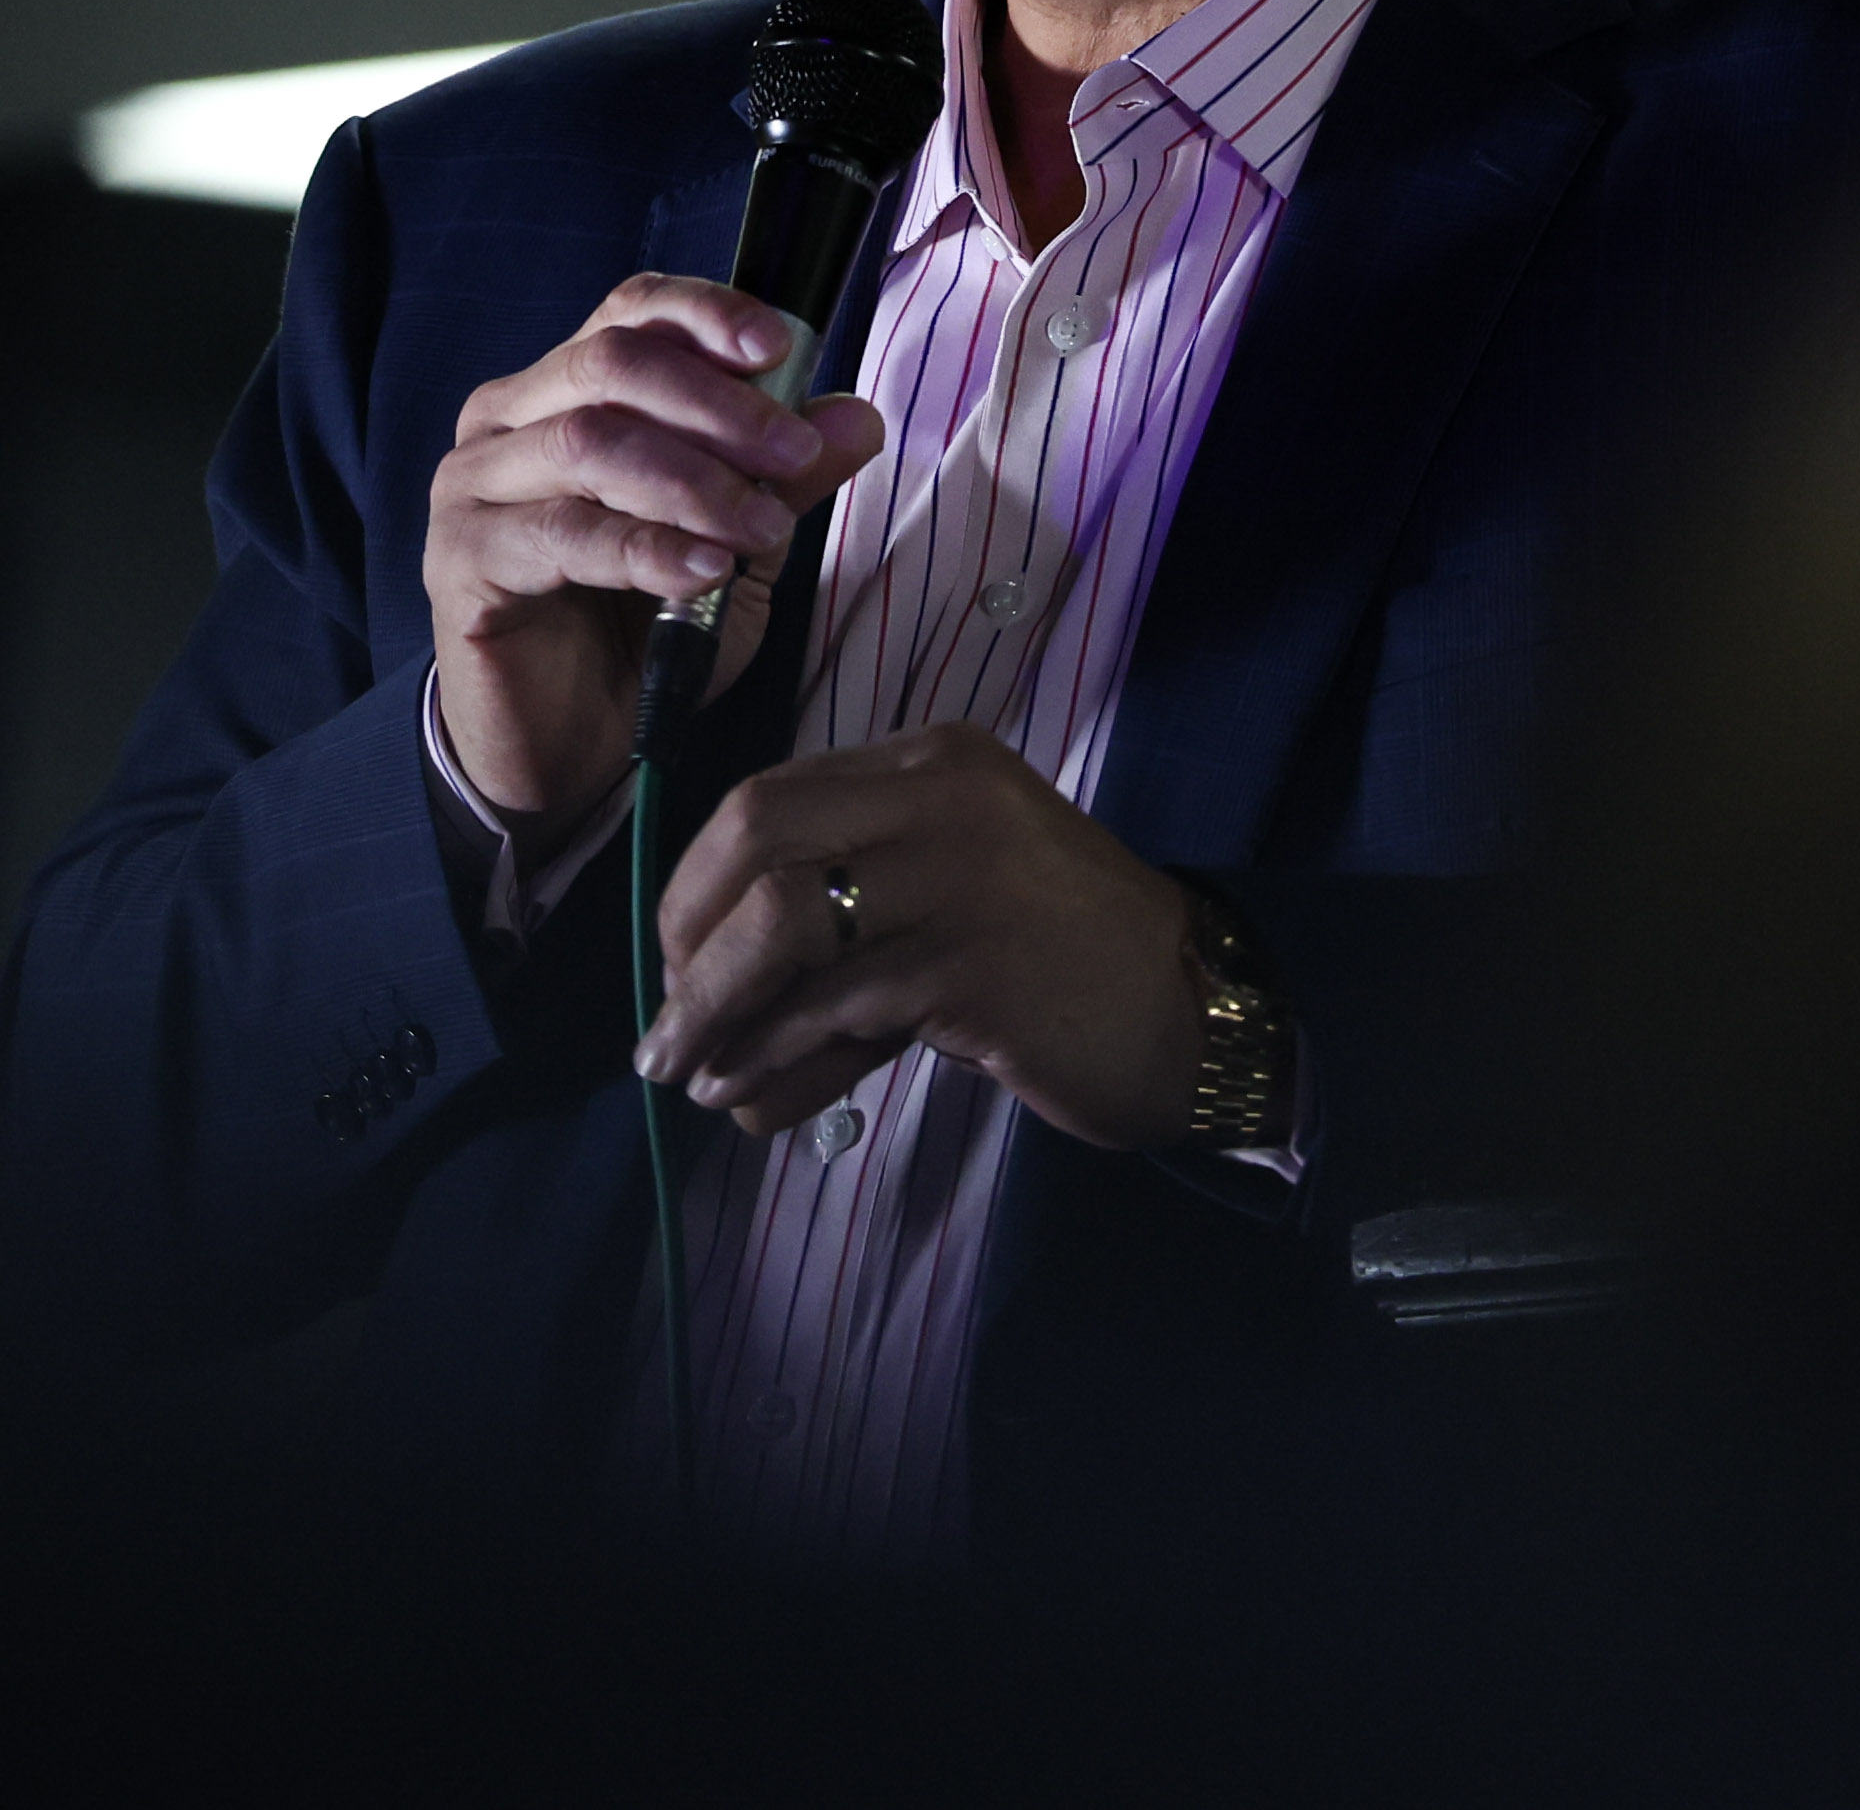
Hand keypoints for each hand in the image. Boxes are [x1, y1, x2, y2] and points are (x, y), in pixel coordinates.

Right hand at [423, 276, 885, 829]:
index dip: (704, 315)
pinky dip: (645, 548)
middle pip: (609, 363)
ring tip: (760, 532)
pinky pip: (561, 536)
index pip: (629, 312)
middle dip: (717, 405)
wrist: (564, 747)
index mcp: (563, 391)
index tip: (779, 348)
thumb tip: (855, 418)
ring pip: (586, 441)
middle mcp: (504, 421)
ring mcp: (471, 486)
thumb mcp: (730, 548)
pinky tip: (703, 573)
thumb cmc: (637, 631)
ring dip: (691, 481)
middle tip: (794, 456)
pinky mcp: (461, 560)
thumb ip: (777, 483)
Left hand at [632, 724, 1206, 1150]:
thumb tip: (704, 991)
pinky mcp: (974, 965)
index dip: (696, 886)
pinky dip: (777, 1056)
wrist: (1190, 1012)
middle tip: (670, 1022)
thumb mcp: (944, 904)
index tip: (675, 961)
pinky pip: (837, 1007)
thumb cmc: (1056, 962)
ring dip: (713, 1009)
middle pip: (756, 840)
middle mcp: (942, 797)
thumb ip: (843, 917)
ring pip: (783, 925)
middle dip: (687, 941)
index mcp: (930, 762)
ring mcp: (961, 876)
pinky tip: (754, 1096)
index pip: (765, 798)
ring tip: (689, 1073)